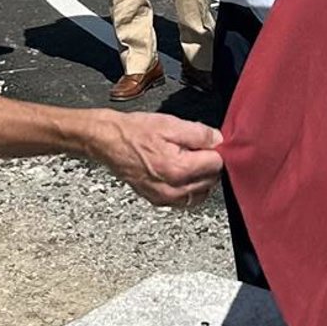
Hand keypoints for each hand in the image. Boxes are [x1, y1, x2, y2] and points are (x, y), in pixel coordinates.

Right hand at [91, 112, 223, 206]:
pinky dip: (189, 188)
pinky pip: (185, 199)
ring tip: (187, 160)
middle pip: (211, 180)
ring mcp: (165, 198)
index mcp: (178, 169)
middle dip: (208, 164)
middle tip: (194, 149)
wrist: (107, 141)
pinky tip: (180, 173)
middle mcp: (173, 189)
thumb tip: (219, 141)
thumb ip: (200, 134)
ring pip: (201, 193)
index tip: (208, 143)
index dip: (215, 150)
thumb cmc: (133, 132)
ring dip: (201, 178)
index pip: (217, 164)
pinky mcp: (158, 200)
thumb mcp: (171, 124)